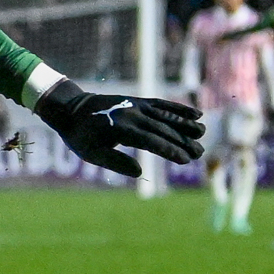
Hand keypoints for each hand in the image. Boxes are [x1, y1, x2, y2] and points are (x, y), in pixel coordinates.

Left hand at [32, 77, 204, 177]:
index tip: (185, 160)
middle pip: (163, 129)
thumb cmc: (81, 137)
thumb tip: (138, 172)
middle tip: (200, 153)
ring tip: (202, 134)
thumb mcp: (91, 154)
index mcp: (121, 129)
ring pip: (166, 116)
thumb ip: (115, 162)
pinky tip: (196, 114)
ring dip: (186, 125)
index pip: (151, 142)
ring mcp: (136, 106)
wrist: (71, 109)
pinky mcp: (138, 101)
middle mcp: (132, 115)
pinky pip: (162, 104)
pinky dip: (178, 109)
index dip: (169, 151)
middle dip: (182, 142)